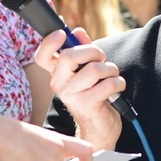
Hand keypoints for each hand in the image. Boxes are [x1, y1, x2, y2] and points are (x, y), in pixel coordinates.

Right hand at [34, 28, 124, 150]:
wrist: (99, 129)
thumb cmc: (94, 96)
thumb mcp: (87, 70)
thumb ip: (82, 51)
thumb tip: (78, 32)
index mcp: (57, 74)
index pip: (42, 56)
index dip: (49, 42)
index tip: (62, 34)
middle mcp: (59, 84)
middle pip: (69, 56)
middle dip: (93, 51)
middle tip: (102, 59)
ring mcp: (71, 95)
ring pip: (94, 69)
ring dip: (111, 69)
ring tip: (112, 76)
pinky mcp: (86, 104)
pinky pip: (108, 83)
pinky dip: (118, 82)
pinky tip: (116, 88)